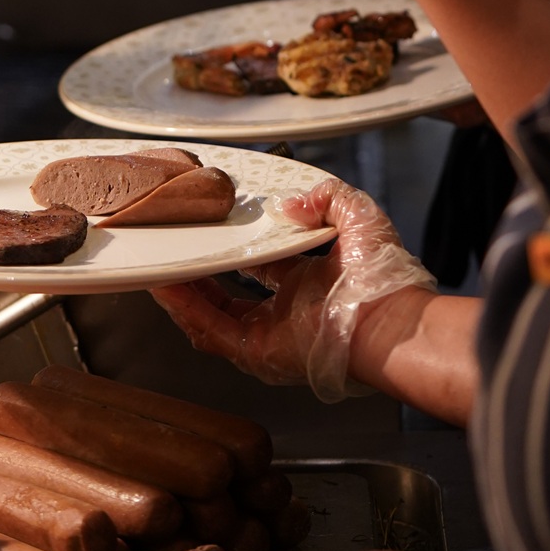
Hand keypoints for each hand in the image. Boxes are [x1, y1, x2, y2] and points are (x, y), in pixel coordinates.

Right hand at [152, 179, 434, 402]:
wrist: (390, 321)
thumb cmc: (384, 279)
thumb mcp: (357, 218)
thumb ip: (326, 198)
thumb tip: (290, 204)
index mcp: (308, 285)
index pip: (260, 267)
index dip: (235, 247)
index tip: (214, 229)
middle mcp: (286, 314)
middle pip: (229, 295)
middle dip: (199, 273)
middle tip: (176, 250)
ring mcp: (270, 336)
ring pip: (212, 316)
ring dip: (184, 292)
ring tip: (159, 266)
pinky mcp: (258, 352)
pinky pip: (212, 331)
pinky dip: (187, 309)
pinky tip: (169, 286)